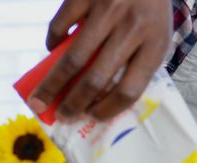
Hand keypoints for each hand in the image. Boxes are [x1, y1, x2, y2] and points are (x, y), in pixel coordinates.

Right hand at [29, 0, 170, 120]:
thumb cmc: (150, 7)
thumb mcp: (156, 34)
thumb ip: (136, 61)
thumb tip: (99, 98)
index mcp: (155, 43)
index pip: (129, 89)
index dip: (109, 109)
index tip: (94, 117)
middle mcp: (132, 28)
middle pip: (97, 79)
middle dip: (75, 104)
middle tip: (62, 116)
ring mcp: (106, 10)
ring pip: (73, 59)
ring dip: (53, 85)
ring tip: (40, 100)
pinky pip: (60, 26)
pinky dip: (52, 44)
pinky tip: (52, 53)